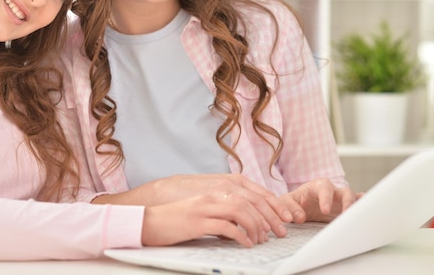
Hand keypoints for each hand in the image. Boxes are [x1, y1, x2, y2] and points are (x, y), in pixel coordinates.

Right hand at [95, 174, 304, 237]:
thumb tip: (241, 225)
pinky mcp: (198, 220)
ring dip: (256, 225)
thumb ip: (222, 212)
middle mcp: (213, 194)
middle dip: (269, 217)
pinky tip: (245, 243)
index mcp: (216, 189)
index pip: (251, 192)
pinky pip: (226, 226)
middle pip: (250, 200)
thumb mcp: (203, 211)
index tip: (284, 217)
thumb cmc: (176, 218)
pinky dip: (240, 235)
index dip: (271, 204)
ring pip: (241, 210)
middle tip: (279, 232)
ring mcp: (205, 206)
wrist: (149, 220)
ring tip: (261, 239)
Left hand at [279, 178, 362, 222]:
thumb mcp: (286, 202)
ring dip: (358, 208)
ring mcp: (342, 200)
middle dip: (348, 203)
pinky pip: (359, 206)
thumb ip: (288, 207)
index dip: (326, 199)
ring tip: (359, 218)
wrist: (300, 207)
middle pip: (346, 192)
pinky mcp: (347, 209)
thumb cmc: (295, 202)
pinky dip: (365, 209)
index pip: (325, 188)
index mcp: (318, 186)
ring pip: (355, 200)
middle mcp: (333, 191)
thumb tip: (298, 217)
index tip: (325, 211)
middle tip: (346, 215)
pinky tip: (370, 215)